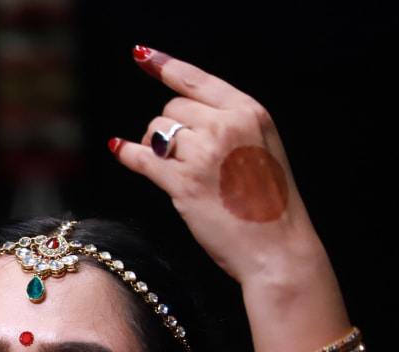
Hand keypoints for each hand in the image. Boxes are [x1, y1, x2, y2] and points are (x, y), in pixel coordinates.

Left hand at [109, 48, 325, 289]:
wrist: (277, 247)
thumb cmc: (269, 204)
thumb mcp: (263, 148)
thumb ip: (231, 126)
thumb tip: (182, 121)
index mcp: (250, 113)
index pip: (198, 81)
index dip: (165, 67)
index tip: (141, 56)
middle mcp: (227, 126)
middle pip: (172, 109)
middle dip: (168, 129)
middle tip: (183, 157)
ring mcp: (204, 154)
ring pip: (156, 132)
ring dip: (156, 147)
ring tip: (177, 169)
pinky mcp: (184, 183)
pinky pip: (142, 158)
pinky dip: (128, 155)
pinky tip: (120, 150)